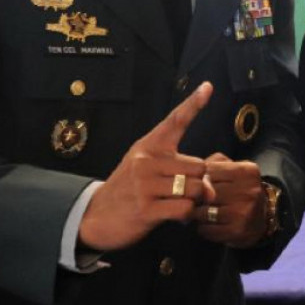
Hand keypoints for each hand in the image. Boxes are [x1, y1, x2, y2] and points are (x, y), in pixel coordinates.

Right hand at [78, 83, 212, 250]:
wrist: (94, 216)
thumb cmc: (130, 190)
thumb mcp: (149, 170)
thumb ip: (183, 173)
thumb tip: (210, 190)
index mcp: (149, 146)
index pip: (175, 120)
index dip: (193, 104)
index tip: (207, 87)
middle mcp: (147, 160)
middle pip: (199, 166)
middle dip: (198, 182)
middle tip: (183, 192)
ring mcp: (145, 184)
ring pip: (195, 188)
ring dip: (194, 200)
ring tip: (178, 204)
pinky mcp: (146, 208)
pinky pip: (185, 208)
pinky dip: (187, 215)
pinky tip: (177, 217)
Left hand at [194, 153, 267, 247]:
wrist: (263, 217)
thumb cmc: (242, 189)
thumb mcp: (235, 169)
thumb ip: (215, 162)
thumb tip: (193, 174)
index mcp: (247, 171)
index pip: (209, 170)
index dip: (199, 178)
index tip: (198, 184)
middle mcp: (248, 191)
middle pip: (205, 193)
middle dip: (196, 197)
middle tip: (195, 201)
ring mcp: (243, 212)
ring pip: (203, 212)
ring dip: (197, 214)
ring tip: (201, 212)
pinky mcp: (236, 231)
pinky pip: (206, 229)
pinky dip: (202, 228)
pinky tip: (208, 224)